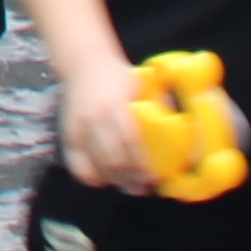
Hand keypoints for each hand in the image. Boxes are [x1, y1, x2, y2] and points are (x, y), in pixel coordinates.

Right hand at [57, 71, 157, 196]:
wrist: (83, 64)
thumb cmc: (116, 75)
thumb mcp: (140, 85)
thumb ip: (157, 105)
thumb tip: (182, 128)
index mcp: (114, 105)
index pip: (130, 142)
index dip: (143, 164)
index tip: (155, 176)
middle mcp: (94, 119)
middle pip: (113, 161)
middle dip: (131, 179)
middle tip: (144, 186)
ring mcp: (78, 130)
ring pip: (97, 168)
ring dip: (116, 182)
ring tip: (131, 186)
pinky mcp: (67, 137)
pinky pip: (79, 168)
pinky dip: (94, 178)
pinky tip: (107, 178)